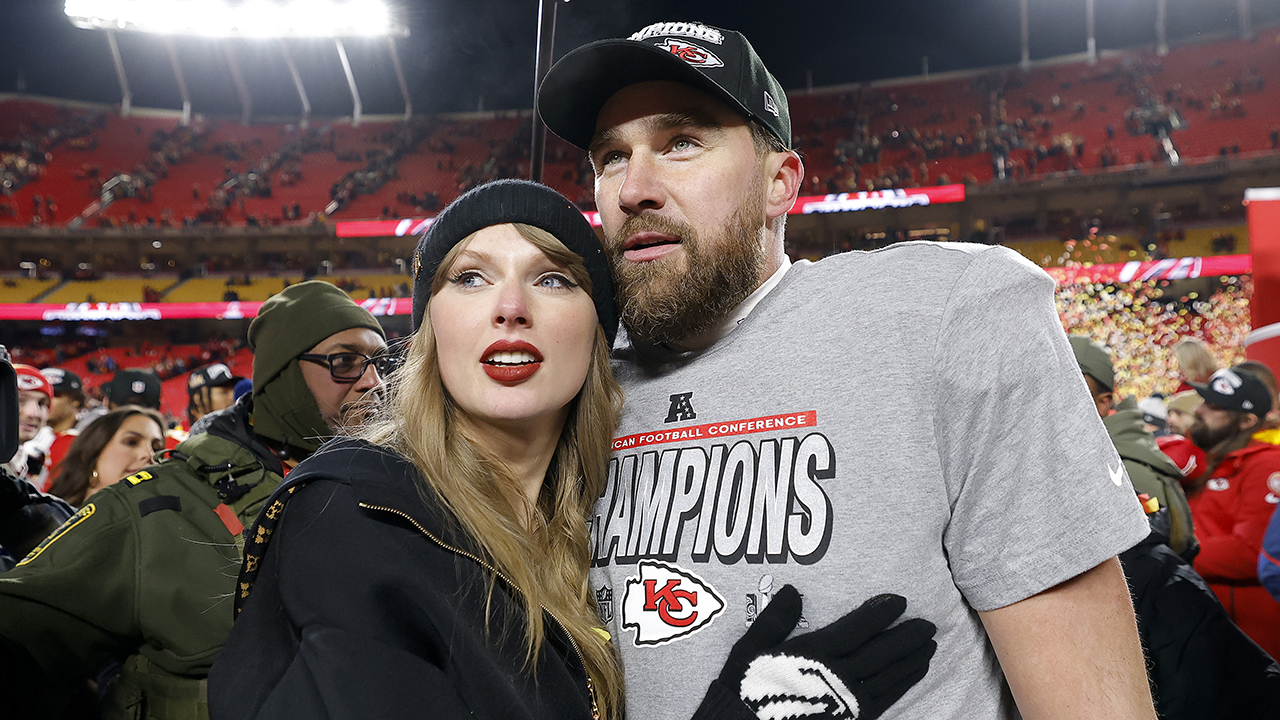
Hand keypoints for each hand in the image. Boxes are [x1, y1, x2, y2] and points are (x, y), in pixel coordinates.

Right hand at [719, 586, 935, 719]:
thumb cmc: (747, 688)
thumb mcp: (749, 649)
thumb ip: (774, 620)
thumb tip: (794, 590)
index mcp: (813, 655)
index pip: (855, 630)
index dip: (880, 614)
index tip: (900, 601)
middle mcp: (835, 677)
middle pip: (880, 654)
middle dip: (906, 638)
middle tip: (929, 624)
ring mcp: (846, 702)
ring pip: (888, 677)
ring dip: (910, 660)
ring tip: (930, 646)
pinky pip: (885, 700)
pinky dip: (903, 685)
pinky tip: (914, 674)